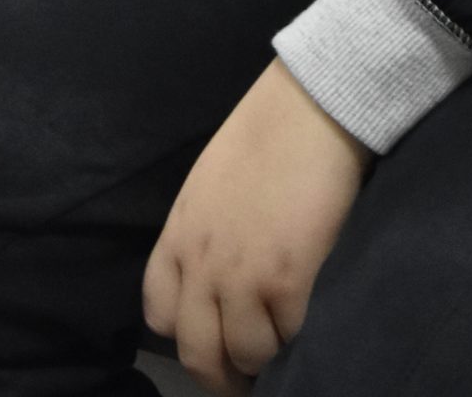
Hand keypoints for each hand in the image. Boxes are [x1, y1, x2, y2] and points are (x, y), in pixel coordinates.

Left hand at [143, 57, 372, 393]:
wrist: (312, 103)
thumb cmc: (269, 128)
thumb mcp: (211, 181)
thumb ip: (206, 229)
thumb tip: (221, 267)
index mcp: (180, 235)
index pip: (159, 314)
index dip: (185, 334)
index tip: (212, 337)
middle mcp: (202, 265)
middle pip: (197, 352)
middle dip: (223, 375)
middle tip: (248, 378)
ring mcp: (243, 277)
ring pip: (245, 354)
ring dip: (266, 358)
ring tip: (288, 345)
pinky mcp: (288, 280)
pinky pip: (289, 336)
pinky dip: (300, 340)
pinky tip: (312, 323)